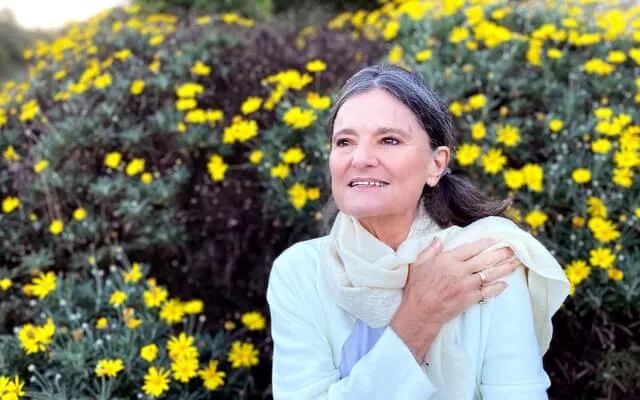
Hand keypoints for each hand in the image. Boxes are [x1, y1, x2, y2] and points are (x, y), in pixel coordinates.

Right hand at [390, 237, 518, 361]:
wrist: (420, 312)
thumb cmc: (416, 287)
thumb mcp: (418, 264)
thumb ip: (430, 250)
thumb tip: (438, 240)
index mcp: (447, 260)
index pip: (470, 248)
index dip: (484, 243)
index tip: (493, 240)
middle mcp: (459, 271)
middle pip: (484, 260)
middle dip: (500, 254)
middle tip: (512, 249)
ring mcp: (466, 285)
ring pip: (489, 274)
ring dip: (503, 269)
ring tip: (514, 263)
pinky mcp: (468, 299)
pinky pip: (487, 292)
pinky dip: (497, 288)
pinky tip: (505, 284)